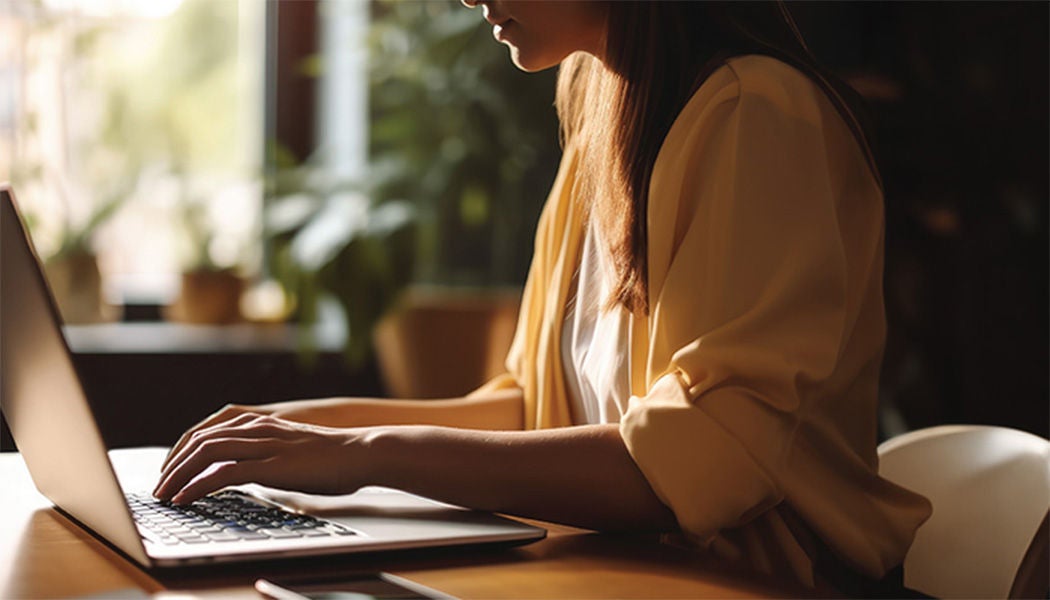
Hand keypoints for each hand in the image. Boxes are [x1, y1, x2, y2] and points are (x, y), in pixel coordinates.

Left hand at [153, 412, 369, 503]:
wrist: (360, 452)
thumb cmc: (333, 456)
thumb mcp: (292, 449)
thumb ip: (269, 453)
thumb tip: (251, 470)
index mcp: (261, 422)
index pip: (208, 431)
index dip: (183, 449)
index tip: (171, 470)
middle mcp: (256, 428)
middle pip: (199, 440)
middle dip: (173, 465)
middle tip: (159, 488)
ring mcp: (262, 445)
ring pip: (204, 453)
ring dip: (178, 475)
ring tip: (164, 495)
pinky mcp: (269, 465)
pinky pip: (221, 474)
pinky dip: (197, 486)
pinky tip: (185, 499)